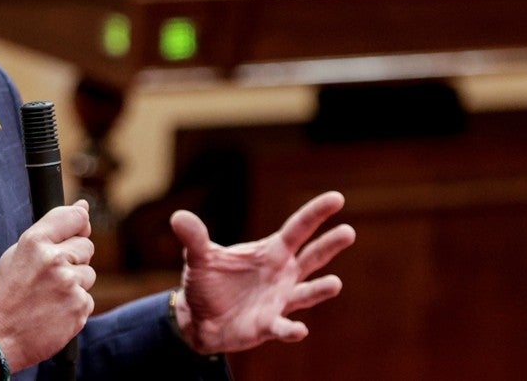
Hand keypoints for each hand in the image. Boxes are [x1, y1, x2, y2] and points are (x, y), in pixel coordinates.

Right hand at [0, 200, 95, 369]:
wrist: (1, 337)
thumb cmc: (8, 294)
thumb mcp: (18, 253)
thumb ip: (50, 229)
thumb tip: (84, 207)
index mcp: (35, 242)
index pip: (75, 217)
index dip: (79, 222)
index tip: (79, 227)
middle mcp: (54, 260)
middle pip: (86, 246)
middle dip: (74, 258)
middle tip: (51, 275)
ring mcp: (69, 285)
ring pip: (89, 274)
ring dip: (76, 283)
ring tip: (50, 295)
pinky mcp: (80, 307)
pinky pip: (88, 298)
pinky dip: (75, 304)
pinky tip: (55, 310)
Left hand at [170, 191, 355, 354]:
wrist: (198, 319)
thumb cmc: (207, 283)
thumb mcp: (199, 257)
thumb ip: (194, 237)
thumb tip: (177, 216)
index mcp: (270, 252)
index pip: (298, 229)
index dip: (316, 213)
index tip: (337, 198)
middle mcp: (282, 274)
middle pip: (312, 256)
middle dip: (329, 245)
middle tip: (348, 231)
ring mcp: (279, 300)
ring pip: (306, 292)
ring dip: (320, 290)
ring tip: (335, 283)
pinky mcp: (268, 325)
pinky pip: (283, 326)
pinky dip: (291, 329)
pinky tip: (299, 330)